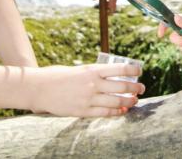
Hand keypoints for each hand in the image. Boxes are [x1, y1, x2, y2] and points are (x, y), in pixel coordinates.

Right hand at [29, 63, 144, 116]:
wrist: (40, 88)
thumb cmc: (59, 76)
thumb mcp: (79, 70)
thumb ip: (95, 74)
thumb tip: (112, 78)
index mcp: (93, 70)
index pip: (121, 68)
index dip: (134, 70)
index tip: (140, 71)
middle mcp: (93, 84)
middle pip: (123, 86)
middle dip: (135, 88)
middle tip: (142, 88)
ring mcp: (89, 98)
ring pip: (117, 101)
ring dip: (129, 101)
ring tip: (135, 100)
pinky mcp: (83, 111)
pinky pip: (105, 113)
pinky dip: (116, 112)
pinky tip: (122, 111)